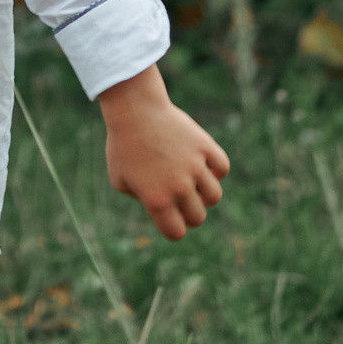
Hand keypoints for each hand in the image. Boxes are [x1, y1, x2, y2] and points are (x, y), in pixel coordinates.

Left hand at [99, 66, 229, 239]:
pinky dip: (216, 169)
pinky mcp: (205, 147)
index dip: (173, 227)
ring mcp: (194, 166)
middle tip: (179, 196)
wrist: (133, 110)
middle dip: (189, 212)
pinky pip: (222, 168)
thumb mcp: (120, 179)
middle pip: (198, 217)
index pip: (176, 233)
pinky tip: (201, 162)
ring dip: (204, 194)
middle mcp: (178, 187)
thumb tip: (163, 208)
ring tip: (192, 180)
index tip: (169, 215)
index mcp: (156, 200)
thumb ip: (142, 200)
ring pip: (214, 196)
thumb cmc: (122, 145)